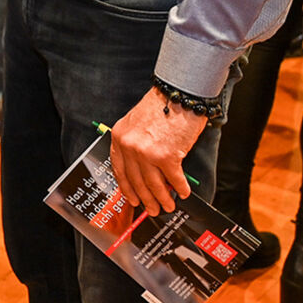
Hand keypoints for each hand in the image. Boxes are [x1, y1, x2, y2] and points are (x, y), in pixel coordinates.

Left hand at [108, 88, 207, 213]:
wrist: (179, 94)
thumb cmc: (161, 106)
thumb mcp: (137, 124)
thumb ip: (136, 145)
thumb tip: (144, 170)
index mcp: (119, 137)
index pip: (119, 169)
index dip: (126, 188)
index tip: (131, 198)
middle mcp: (129, 146)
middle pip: (136, 181)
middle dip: (145, 199)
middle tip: (152, 209)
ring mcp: (146, 153)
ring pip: (153, 185)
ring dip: (162, 199)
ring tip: (168, 206)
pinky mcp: (166, 156)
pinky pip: (173, 179)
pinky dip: (179, 188)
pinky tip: (183, 193)